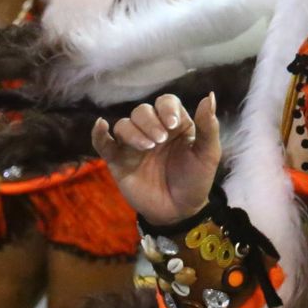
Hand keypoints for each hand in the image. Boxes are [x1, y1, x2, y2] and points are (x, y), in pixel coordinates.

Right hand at [93, 93, 220, 225]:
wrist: (180, 211)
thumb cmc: (195, 179)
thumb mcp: (208, 154)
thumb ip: (208, 126)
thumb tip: (209, 96)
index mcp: (175, 124)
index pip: (166, 102)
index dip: (167, 109)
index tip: (172, 125)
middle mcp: (153, 129)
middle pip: (142, 111)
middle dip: (150, 122)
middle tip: (160, 140)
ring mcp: (133, 145)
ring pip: (124, 124)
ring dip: (133, 132)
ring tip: (147, 147)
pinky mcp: (118, 161)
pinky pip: (103, 143)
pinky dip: (99, 134)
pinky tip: (101, 126)